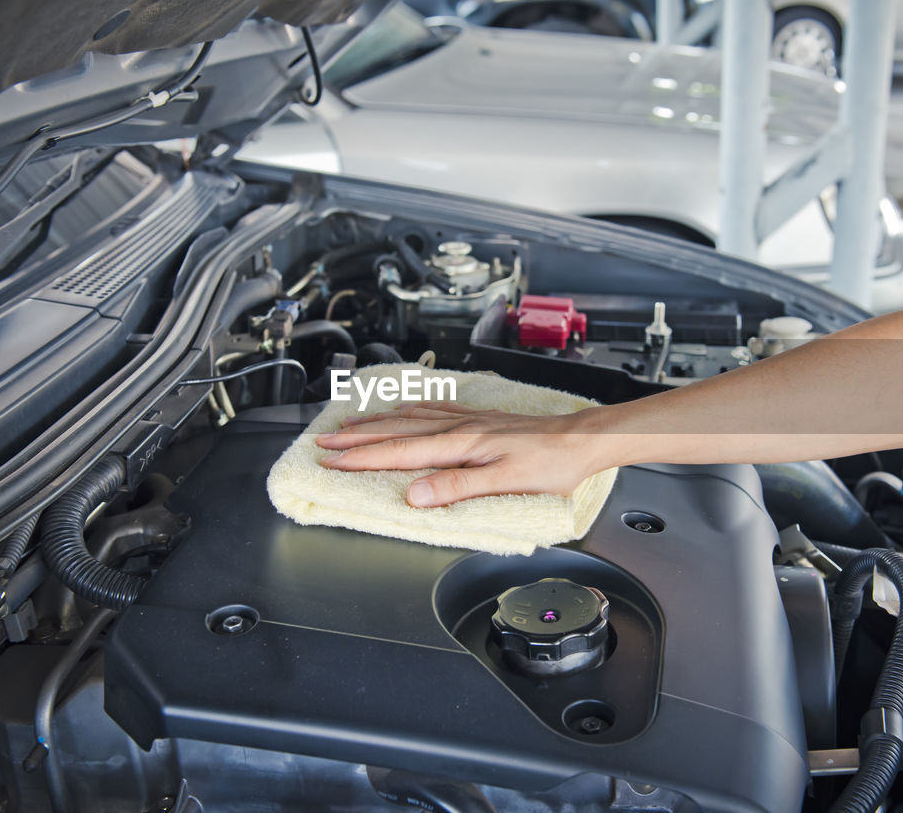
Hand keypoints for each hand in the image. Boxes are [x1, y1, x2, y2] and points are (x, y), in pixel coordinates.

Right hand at [316, 402, 604, 506]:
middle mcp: (458, 428)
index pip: (398, 453)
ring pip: (409, 418)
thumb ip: (456, 487)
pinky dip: (408, 409)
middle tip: (322, 442)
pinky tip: (402, 408)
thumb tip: (413, 494)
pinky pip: (432, 411)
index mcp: (460, 445)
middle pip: (395, 432)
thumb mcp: (504, 483)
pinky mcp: (479, 420)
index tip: (329, 461)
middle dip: (355, 438)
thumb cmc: (550, 465)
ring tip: (349, 423)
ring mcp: (467, 421)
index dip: (360, 458)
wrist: (580, 440)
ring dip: (375, 422)